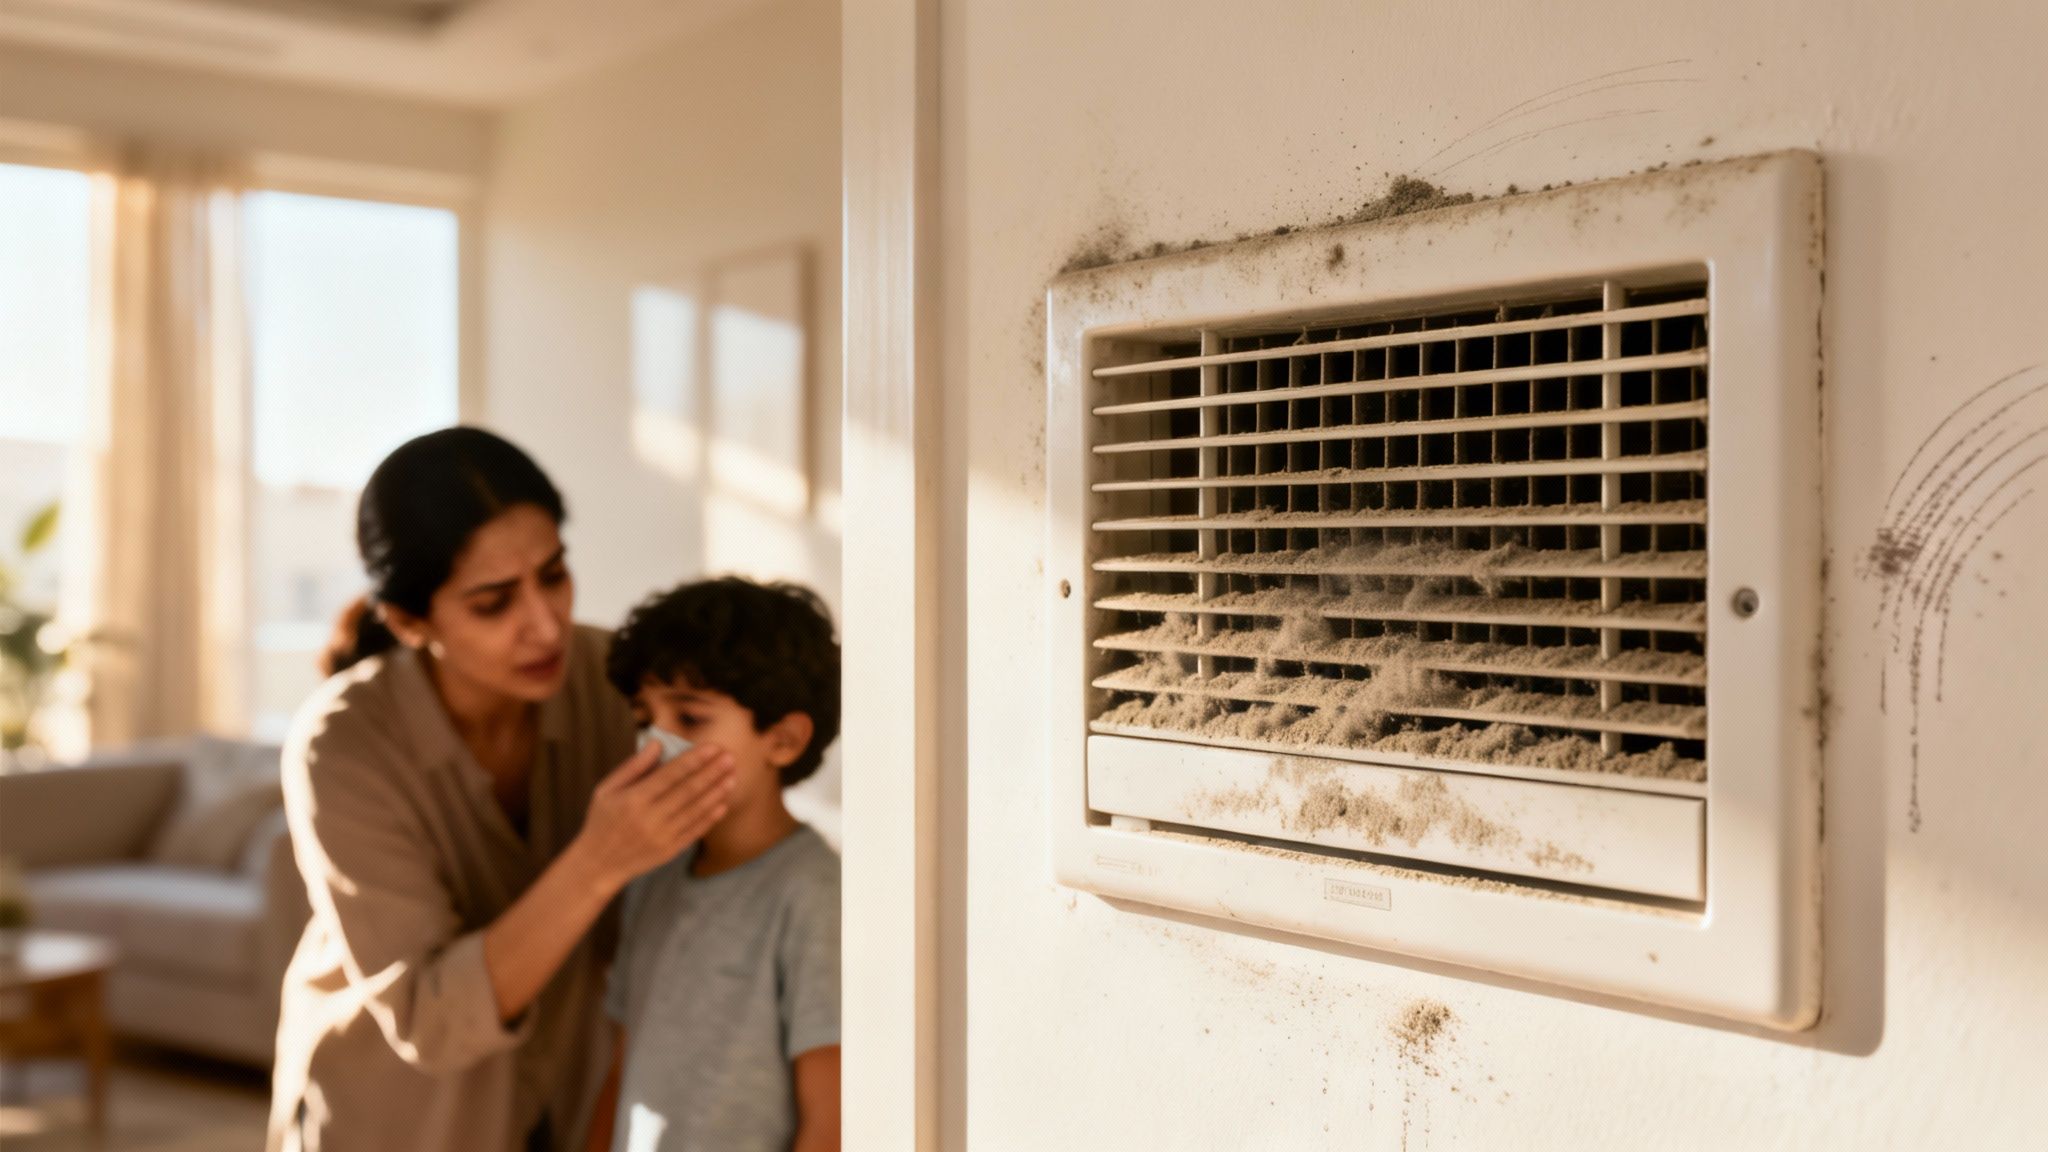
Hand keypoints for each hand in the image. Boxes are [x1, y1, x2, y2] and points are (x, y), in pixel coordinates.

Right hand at [575, 740, 736, 892]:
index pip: (671, 775)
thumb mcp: (606, 790)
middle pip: (688, 791)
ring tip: (732, 776)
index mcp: (634, 799)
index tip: (713, 747)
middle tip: (730, 757)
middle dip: (712, 772)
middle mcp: (650, 818)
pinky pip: (695, 831)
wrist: (598, 864)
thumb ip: (633, 766)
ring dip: (716, 792)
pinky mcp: (670, 851)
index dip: (694, 760)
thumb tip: (657, 743)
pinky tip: (723, 803)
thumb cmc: (602, 820)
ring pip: (696, 810)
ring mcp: (662, 836)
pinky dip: (711, 817)